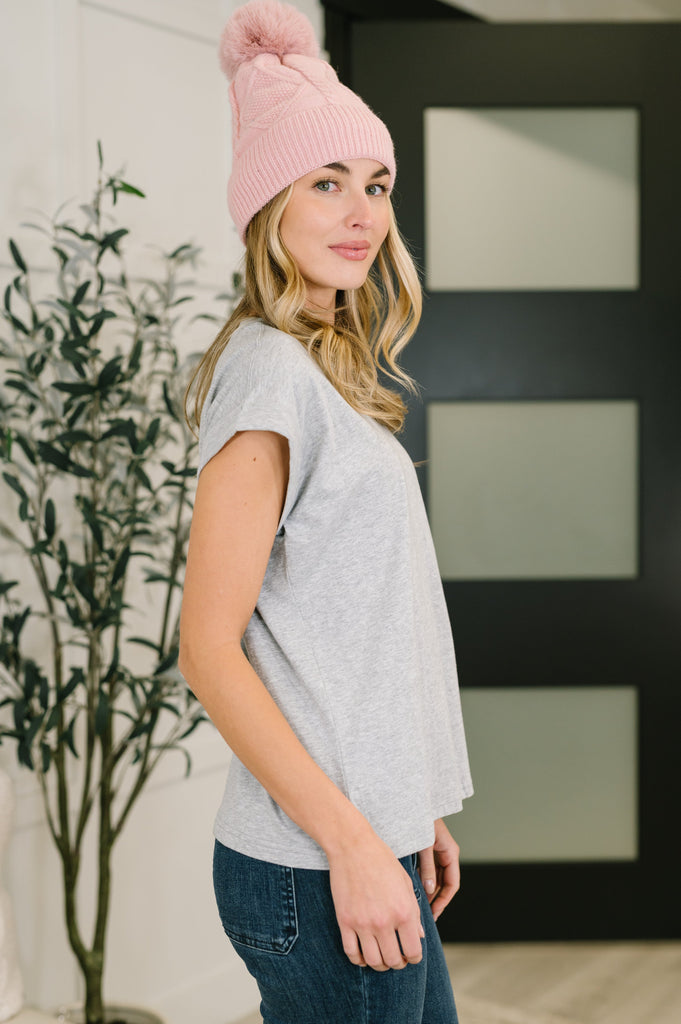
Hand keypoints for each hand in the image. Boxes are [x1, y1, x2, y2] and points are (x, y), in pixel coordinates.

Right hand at [328, 833, 424, 971]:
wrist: (353, 846)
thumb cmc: (382, 860)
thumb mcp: (405, 883)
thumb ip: (414, 911)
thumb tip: (418, 935)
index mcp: (404, 911)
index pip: (413, 952)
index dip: (414, 958)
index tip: (410, 956)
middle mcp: (384, 921)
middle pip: (393, 961)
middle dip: (397, 963)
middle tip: (396, 959)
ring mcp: (362, 923)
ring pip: (373, 961)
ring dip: (379, 965)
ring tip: (381, 958)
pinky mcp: (344, 921)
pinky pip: (351, 952)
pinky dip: (359, 960)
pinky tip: (363, 955)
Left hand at [418, 819, 460, 921]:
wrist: (414, 803)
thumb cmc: (421, 820)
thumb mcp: (425, 845)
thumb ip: (428, 868)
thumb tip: (430, 890)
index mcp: (451, 853)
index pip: (452, 884)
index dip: (444, 901)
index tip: (435, 913)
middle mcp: (447, 855)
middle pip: (445, 884)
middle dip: (436, 899)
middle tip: (426, 915)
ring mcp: (439, 853)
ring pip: (437, 878)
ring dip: (429, 891)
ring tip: (420, 906)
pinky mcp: (429, 851)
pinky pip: (429, 871)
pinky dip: (424, 881)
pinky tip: (414, 889)